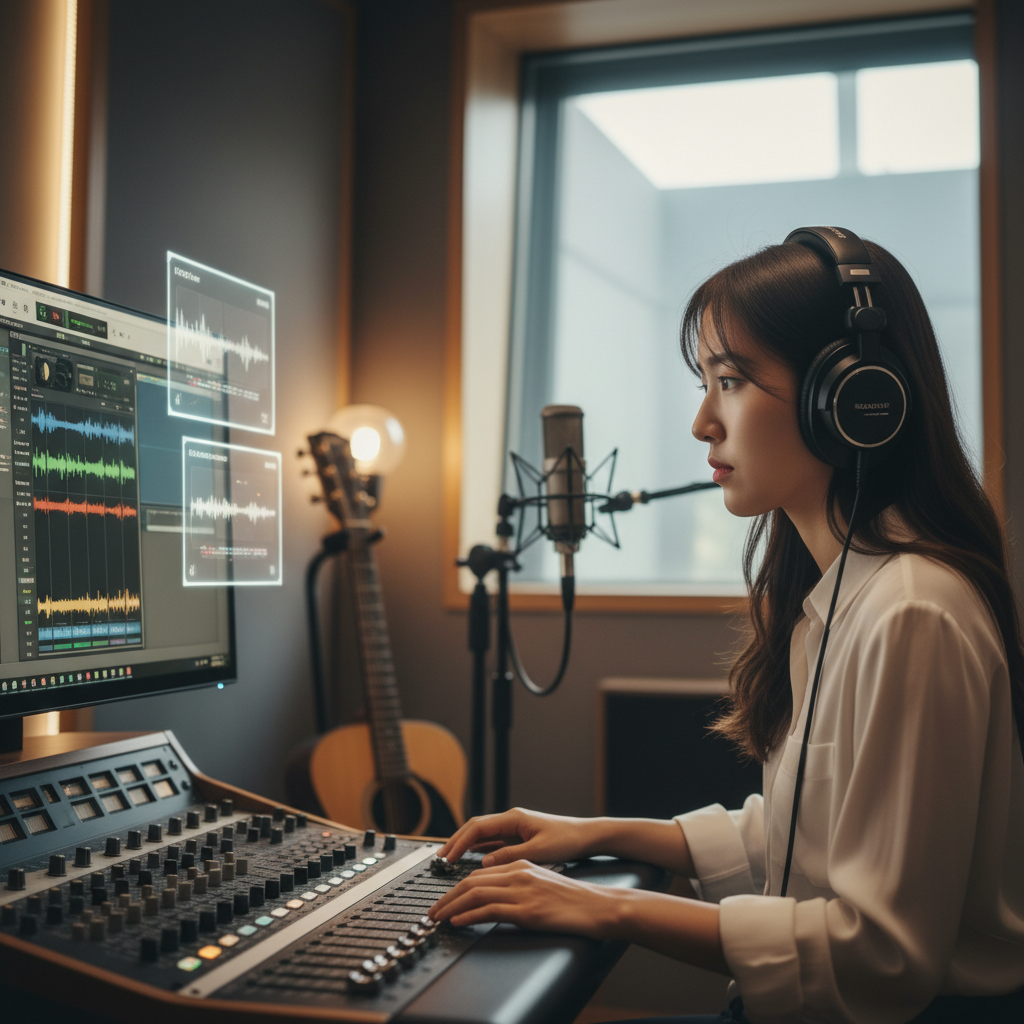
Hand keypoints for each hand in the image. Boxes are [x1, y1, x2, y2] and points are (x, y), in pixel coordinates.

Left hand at [429, 859, 619, 936]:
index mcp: (521, 865)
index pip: (480, 872)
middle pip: (471, 881)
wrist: (597, 905)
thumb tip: (496, 897)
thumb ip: (518, 885)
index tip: (444, 899)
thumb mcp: (541, 884)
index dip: (457, 886)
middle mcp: (518, 873)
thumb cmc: (574, 900)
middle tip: (433, 910)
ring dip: (451, 906)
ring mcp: (522, 890)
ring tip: (438, 918)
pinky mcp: (527, 909)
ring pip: (475, 893)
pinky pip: (489, 909)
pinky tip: (458, 922)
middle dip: (447, 896)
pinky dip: (469, 915)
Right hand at [436, 807, 596, 867]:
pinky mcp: (520, 836)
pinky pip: (493, 840)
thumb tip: (484, 863)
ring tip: (450, 858)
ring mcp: (515, 827)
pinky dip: (479, 848)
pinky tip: (473, 858)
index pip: (478, 827)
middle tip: (441, 857)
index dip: (459, 842)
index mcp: (514, 819)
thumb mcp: (539, 852)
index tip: (447, 856)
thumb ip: (510, 856)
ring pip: (483, 834)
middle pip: (475, 828)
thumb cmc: (568, 841)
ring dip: (466, 844)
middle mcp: (512, 820)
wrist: (587, 836)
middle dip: (456, 841)